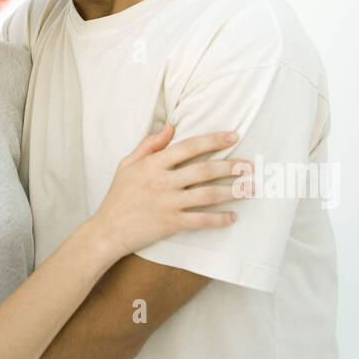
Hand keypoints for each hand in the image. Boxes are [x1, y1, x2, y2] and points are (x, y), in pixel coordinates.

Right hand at [94, 125, 252, 257]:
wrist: (108, 230)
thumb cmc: (118, 196)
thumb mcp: (127, 164)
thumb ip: (148, 145)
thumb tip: (170, 128)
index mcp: (153, 164)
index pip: (188, 147)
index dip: (212, 140)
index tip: (233, 136)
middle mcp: (162, 182)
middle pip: (204, 170)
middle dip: (230, 166)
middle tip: (250, 165)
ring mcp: (168, 203)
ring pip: (207, 195)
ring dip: (232, 191)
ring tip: (250, 188)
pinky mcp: (171, 224)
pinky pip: (201, 220)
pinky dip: (219, 219)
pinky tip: (233, 217)